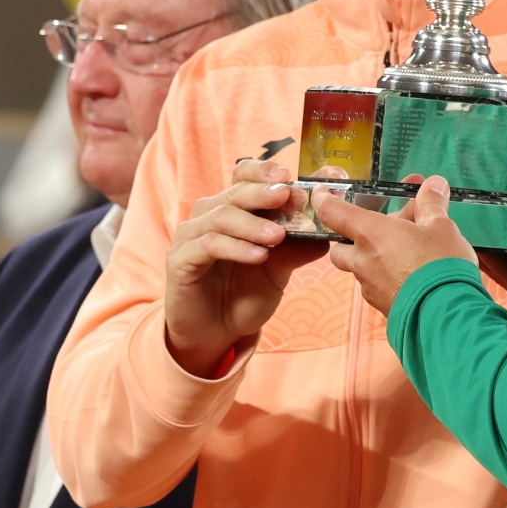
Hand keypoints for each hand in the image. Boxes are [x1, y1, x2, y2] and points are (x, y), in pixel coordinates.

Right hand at [161, 153, 324, 374]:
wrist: (215, 334)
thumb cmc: (241, 297)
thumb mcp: (277, 272)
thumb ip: (296, 250)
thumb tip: (327, 233)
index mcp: (231, 211)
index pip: (243, 178)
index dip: (263, 172)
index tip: (288, 176)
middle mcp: (207, 217)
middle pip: (234, 193)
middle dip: (262, 192)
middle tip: (285, 194)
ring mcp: (190, 237)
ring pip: (220, 217)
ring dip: (252, 224)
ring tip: (278, 236)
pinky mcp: (179, 260)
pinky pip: (208, 246)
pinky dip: (235, 248)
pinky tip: (258, 256)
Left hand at [321, 175, 474, 315]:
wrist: (446, 316)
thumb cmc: (439, 264)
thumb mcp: (441, 227)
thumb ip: (432, 204)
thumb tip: (433, 184)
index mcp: (370, 234)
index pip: (332, 212)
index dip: (324, 199)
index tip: (322, 192)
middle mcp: (362, 261)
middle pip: (340, 248)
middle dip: (352, 238)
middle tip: (379, 230)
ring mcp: (370, 287)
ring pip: (359, 269)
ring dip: (373, 258)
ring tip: (405, 252)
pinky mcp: (383, 307)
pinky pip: (376, 287)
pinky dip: (387, 277)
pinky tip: (413, 275)